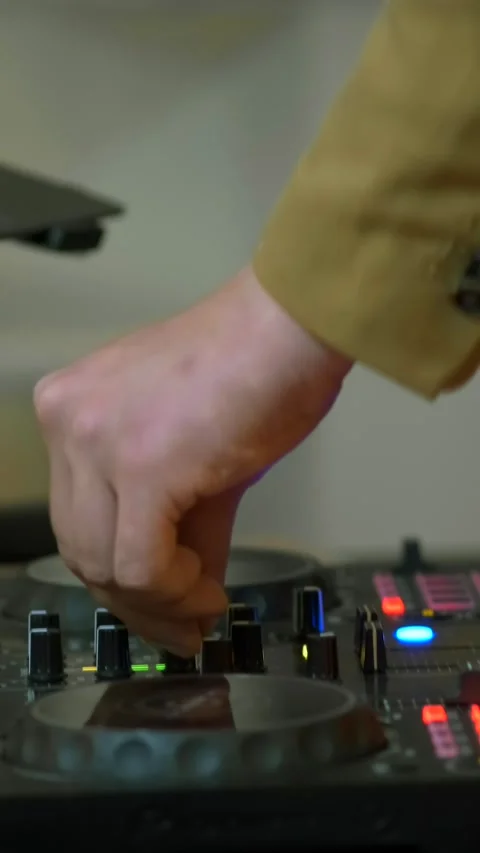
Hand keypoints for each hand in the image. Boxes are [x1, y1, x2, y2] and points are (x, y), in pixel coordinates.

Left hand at [34, 266, 350, 654]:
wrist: (290, 329)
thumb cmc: (253, 369)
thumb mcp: (195, 457)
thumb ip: (179, 527)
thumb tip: (182, 594)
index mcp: (72, 409)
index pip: (77, 520)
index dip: (119, 580)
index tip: (160, 610)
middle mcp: (69, 419)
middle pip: (81, 548)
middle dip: (135, 603)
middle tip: (182, 627)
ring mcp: (97, 439)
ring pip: (104, 565)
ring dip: (159, 603)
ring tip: (204, 607)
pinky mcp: (140, 464)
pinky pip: (140, 565)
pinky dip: (175, 593)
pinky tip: (207, 592)